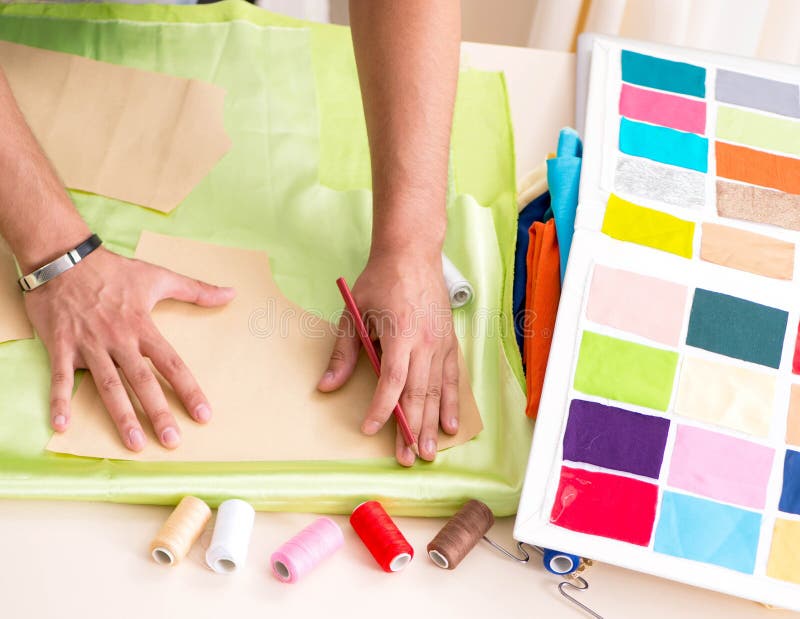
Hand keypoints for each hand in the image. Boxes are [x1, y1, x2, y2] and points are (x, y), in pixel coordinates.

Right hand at [24, 247, 234, 450]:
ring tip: (134, 443)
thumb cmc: (113, 269)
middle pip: (142, 380)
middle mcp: (119, 339)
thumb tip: (231, 292)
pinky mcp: (61, 346)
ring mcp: (89, 344)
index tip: (203, 415)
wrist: (62, 257)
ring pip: (107, 385)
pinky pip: (60, 377)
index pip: (172, 363)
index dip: (189, 389)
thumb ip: (196, 290)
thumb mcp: (158, 276)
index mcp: (143, 326)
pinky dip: (59, 401)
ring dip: (120, 415)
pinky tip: (62, 426)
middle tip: (172, 440)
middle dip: (158, 411)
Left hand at [318, 251, 458, 465]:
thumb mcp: (353, 311)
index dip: (383, 408)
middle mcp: (425, 341)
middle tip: (405, 458)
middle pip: (419, 392)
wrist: (413, 253)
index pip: (393, 380)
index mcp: (400, 333)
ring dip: (432, 423)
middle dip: (411, 427)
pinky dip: (452, 402)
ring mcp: (441, 343)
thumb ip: (343, 352)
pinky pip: (452, 378)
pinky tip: (450, 425)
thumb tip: (326, 386)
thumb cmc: (380, 280)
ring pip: (438, 390)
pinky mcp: (449, 342)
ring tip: (427, 452)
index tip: (371, 428)